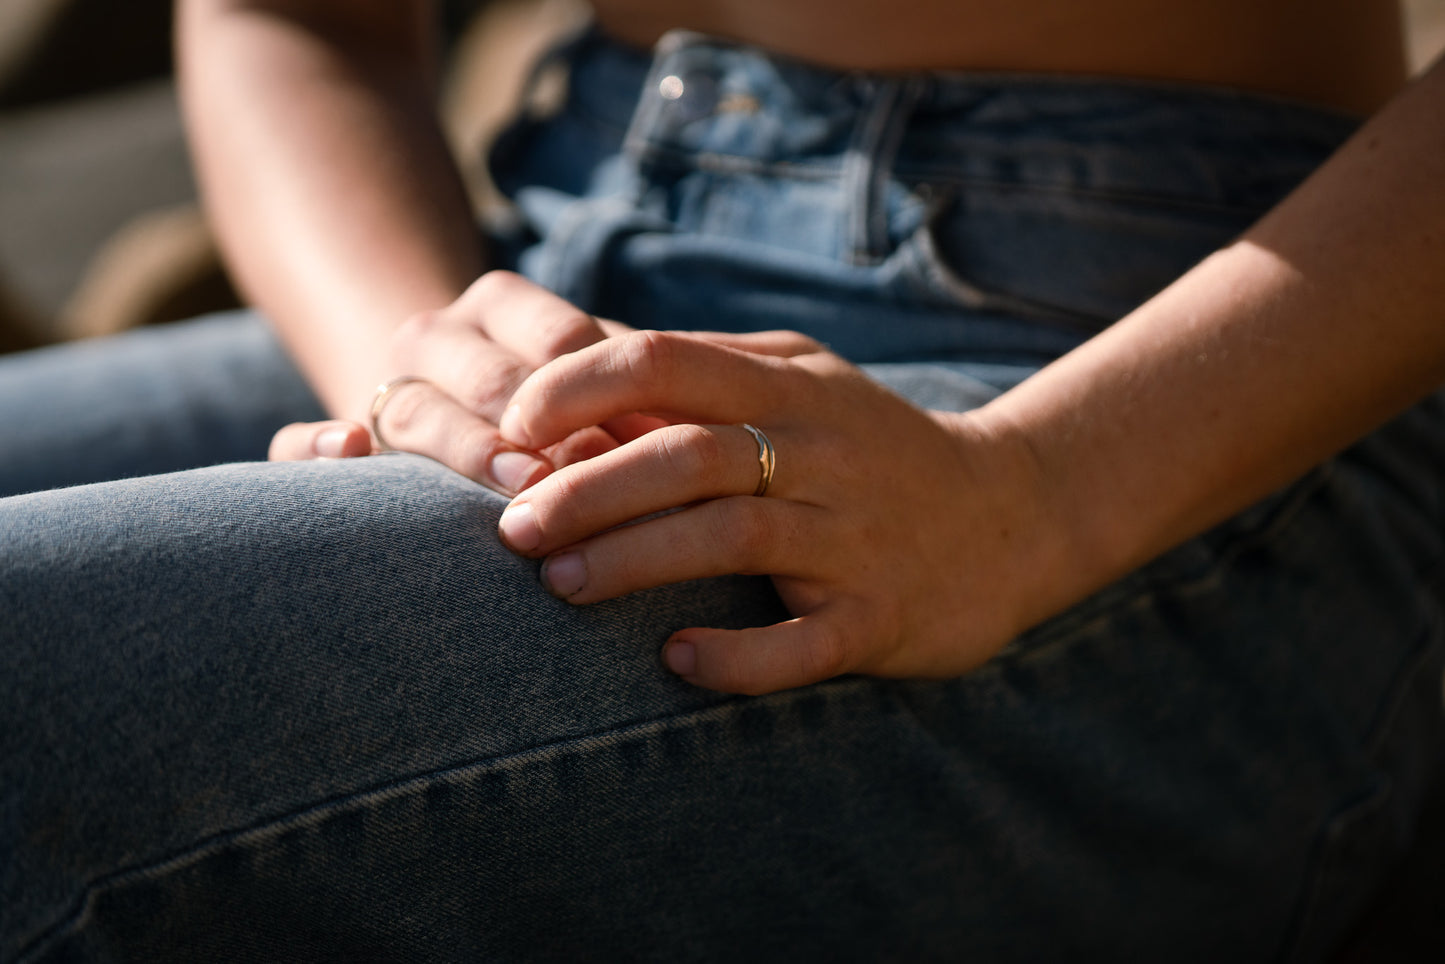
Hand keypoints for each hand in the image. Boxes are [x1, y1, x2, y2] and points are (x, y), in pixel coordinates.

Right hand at [268, 271, 652, 493]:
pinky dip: (314, 449)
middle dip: (540, 426)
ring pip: (410, 409)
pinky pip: (297, 443)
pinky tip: (350, 453)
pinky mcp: (334, 443)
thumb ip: (631, 401)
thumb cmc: (569, 418)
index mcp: (504, 305)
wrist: (470, 426)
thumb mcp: (605, 390)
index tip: (642, 442)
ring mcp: (382, 386)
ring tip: (520, 481)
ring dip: (468, 448)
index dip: (599, 389)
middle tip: (588, 473)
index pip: (555, 338)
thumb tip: (681, 444)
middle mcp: (437, 338)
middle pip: (487, 376)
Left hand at [494, 330, 1062, 694]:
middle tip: (511, 528)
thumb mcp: (801, 381)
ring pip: (733, 538)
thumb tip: (579, 369)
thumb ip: (706, 371)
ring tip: (560, 586)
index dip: (577, 389)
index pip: (666, 362)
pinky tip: (676, 659)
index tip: (512, 428)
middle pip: (689, 455)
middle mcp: (820, 453)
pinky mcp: (880, 615)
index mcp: (789, 387)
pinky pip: (803, 641)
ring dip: (637, 562)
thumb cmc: (870, 445)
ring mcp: (853, 536)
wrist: (1011, 514)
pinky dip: (737, 655)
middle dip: (589, 489)